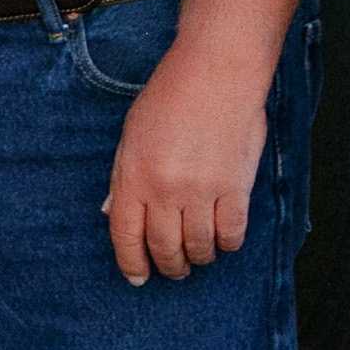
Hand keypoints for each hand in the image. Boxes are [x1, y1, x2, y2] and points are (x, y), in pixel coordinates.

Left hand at [102, 39, 267, 282]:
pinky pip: (231, 236)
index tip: (137, 277)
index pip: (126, 236)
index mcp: (134, 176)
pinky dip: (227, 244)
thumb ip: (124, 178)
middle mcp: (166, 190)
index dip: (131, 263)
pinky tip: (222, 237)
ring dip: (198, 257)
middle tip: (173, 268)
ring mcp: (202, 192)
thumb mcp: (132, 134)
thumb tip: (114, 213)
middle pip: (165, 249)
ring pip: (200, 248)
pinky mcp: (236, 189)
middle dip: (168, 266)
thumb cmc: (170, 97)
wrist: (216, 72)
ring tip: (198, 252)